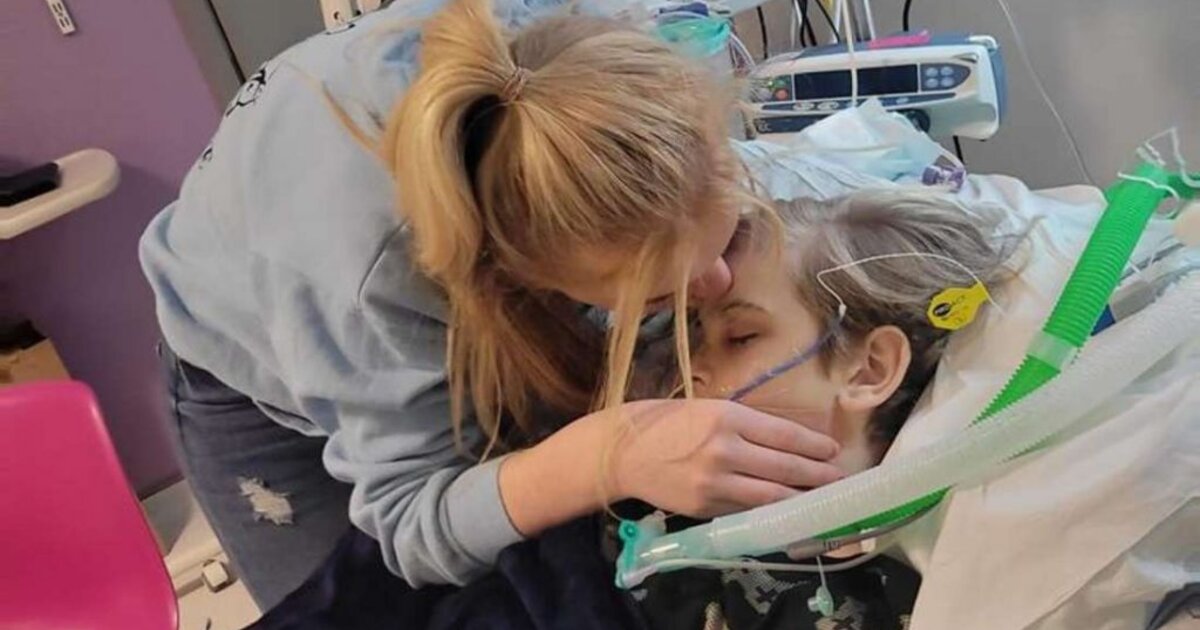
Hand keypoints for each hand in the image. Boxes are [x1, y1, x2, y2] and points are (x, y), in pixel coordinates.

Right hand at [606, 399, 843, 517]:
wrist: (623, 451)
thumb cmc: (666, 423)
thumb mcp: (707, 410)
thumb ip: (745, 426)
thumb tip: (789, 444)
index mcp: (727, 418)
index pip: (784, 435)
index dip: (814, 446)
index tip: (833, 450)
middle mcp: (725, 449)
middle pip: (785, 467)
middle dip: (818, 475)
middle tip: (840, 479)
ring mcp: (715, 483)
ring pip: (772, 496)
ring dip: (803, 498)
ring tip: (823, 498)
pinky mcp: (706, 508)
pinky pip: (748, 511)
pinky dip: (771, 512)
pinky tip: (788, 511)